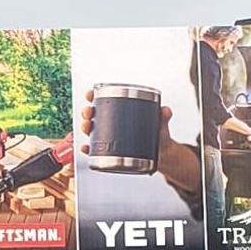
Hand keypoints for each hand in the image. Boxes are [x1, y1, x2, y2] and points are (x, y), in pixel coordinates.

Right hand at [79, 88, 199, 195]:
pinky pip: (95, 151)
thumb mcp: (161, 124)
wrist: (161, 155)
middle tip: (89, 113)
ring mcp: (109, 138)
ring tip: (87, 127)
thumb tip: (165, 110)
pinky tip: (86, 149)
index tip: (90, 94)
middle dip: (87, 112)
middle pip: (93, 115)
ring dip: (85, 128)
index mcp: (121, 112)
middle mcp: (111, 124)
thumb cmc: (159, 135)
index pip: (103, 100)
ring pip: (91, 131)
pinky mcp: (110, 152)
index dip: (93, 95)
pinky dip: (88, 150)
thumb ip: (163, 116)